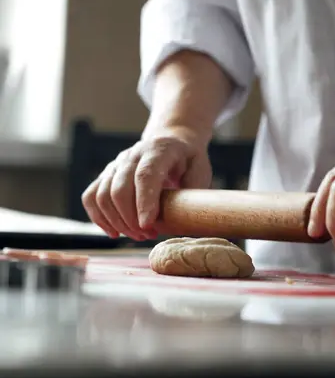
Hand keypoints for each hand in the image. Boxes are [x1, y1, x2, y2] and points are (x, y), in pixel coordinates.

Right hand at [81, 128, 211, 240]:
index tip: (147, 226)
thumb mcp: (200, 170)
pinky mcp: (105, 175)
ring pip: (102, 195)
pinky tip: (114, 232)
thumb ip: (193, 190)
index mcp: (159, 150)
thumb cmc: (188, 161)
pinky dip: (99, 218)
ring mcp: (116, 164)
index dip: (144, 202)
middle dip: (131, 219)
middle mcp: (133, 154)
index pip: (145, 175)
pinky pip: (91, 197)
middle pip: (120, 188)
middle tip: (148, 235)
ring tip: (138, 236)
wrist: (170, 142)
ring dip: (118, 222)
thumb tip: (185, 216)